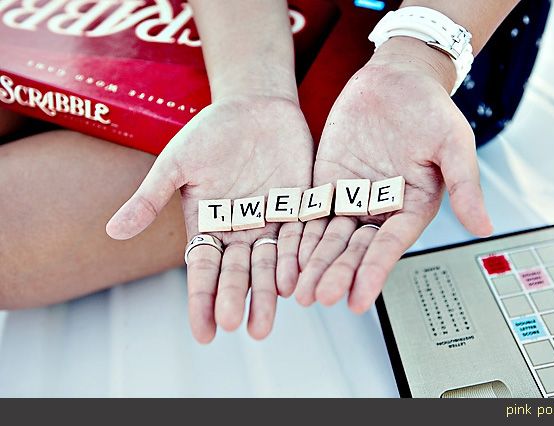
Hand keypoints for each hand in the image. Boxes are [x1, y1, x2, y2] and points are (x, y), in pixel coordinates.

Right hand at [106, 95, 312, 341]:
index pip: (203, 269)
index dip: (203, 300)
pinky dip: (296, 260)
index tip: (205, 334)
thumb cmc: (210, 131)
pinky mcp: (299, 208)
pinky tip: (296, 283)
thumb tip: (112, 232)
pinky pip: (299, 238)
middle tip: (247, 330)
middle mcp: (238, 231)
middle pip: (239, 273)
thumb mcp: (177, 163)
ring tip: (267, 323)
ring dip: (269, 293)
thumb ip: (151, 197)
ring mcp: (269, 222)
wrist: (254, 106)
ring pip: (270, 264)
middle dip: (240, 301)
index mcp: (208, 224)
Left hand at [294, 38, 492, 312]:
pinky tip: (289, 255)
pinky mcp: (329, 182)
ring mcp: (352, 197)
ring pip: (331, 237)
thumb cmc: (430, 108)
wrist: (397, 78)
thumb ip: (464, 185)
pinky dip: (301, 234)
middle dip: (338, 273)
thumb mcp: (453, 143)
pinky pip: (312, 212)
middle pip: (356, 248)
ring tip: (301, 291)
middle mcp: (381, 209)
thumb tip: (484, 227)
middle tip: (322, 298)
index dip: (373, 272)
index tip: (358, 300)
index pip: (389, 246)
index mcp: (412, 207)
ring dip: (316, 263)